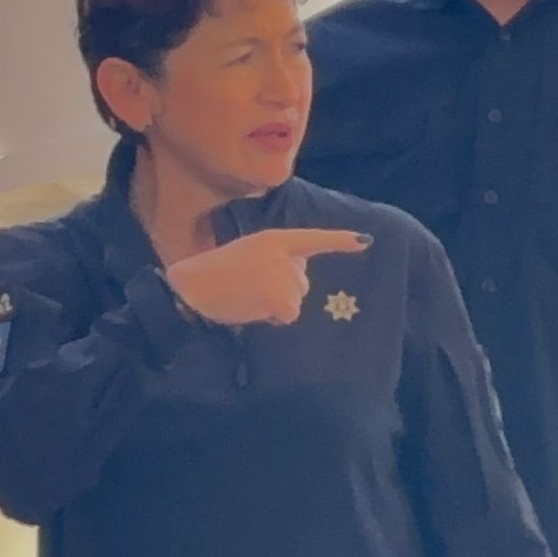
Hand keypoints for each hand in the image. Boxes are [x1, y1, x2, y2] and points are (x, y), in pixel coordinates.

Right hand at [166, 229, 370, 325]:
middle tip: (249, 287)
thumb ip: (276, 261)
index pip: (313, 239)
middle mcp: (283, 254)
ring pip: (296, 299)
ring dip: (276, 305)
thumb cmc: (215, 274)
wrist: (192, 286)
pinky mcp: (281, 297)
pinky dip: (273, 317)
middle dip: (283, 290)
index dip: (340, 241)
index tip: (365, 242)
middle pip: (302, 282)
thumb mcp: (249, 254)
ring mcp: (283, 276)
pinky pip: (289, 314)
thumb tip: (295, 285)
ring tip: (248, 297)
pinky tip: (252, 308)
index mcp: (274, 239)